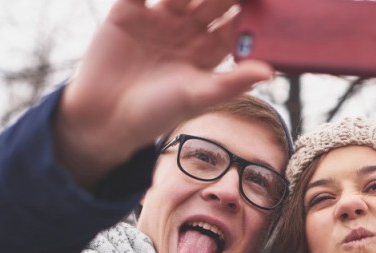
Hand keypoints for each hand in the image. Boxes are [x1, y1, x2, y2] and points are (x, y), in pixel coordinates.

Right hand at [54, 0, 273, 184]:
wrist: (105, 116)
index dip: (248, 10)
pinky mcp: (127, 10)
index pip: (233, 23)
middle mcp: (187, 31)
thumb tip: (270, 72)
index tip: (265, 0)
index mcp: (208, 51)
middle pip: (211, 1)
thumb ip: (232, 81)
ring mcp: (159, 18)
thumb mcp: (198, 96)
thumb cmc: (157, 113)